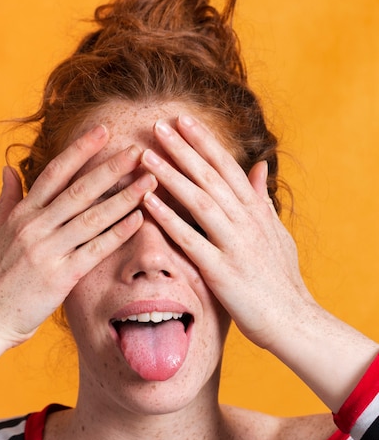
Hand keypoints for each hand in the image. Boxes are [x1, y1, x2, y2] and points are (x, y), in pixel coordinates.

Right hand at [0, 124, 156, 364]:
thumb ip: (7, 199)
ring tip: (149, 181)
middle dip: (111, 168)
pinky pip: (95, 250)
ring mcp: (48, 251)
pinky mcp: (61, 277)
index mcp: (22, 213)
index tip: (103, 131)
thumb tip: (7, 168)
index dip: (80, 150)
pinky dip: (118, 233)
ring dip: (124, 197)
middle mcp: (35, 227)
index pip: (55, 173)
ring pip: (93, 217)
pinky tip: (139, 219)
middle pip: (79, 190)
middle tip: (137, 151)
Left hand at [140, 114, 377, 410]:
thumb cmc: (281, 277)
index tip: (183, 120)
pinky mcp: (221, 271)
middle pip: (210, 176)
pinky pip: (190, 240)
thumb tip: (258, 166)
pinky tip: (147, 202)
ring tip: (146, 156)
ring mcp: (233, 244)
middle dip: (183, 148)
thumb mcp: (276, 231)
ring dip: (171, 176)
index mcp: (255, 210)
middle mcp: (245, 221)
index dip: (204, 141)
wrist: (293, 320)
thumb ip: (261, 198)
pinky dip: (168, 219)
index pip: (227, 166)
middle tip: (158, 125)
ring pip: (199, 200)